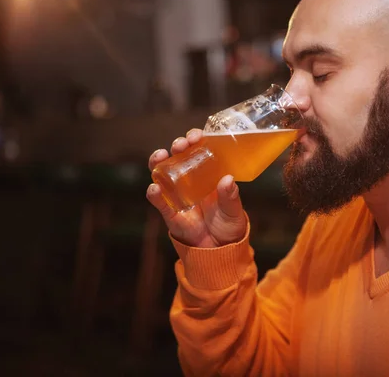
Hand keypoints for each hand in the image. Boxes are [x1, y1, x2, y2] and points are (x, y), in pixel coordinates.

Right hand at [146, 128, 247, 247]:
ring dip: (158, 161)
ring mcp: (177, 194)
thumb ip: (231, 197)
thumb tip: (228, 179)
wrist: (219, 251)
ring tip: (160, 156)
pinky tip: (154, 188)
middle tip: (181, 144)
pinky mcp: (170, 212)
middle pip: (179, 156)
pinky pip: (159, 201)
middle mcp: (190, 180)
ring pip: (162, 173)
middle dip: (178, 146)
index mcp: (208, 174)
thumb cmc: (228, 225)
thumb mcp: (234, 210)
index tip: (197, 136)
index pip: (199, 149)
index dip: (196, 139)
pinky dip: (154, 194)